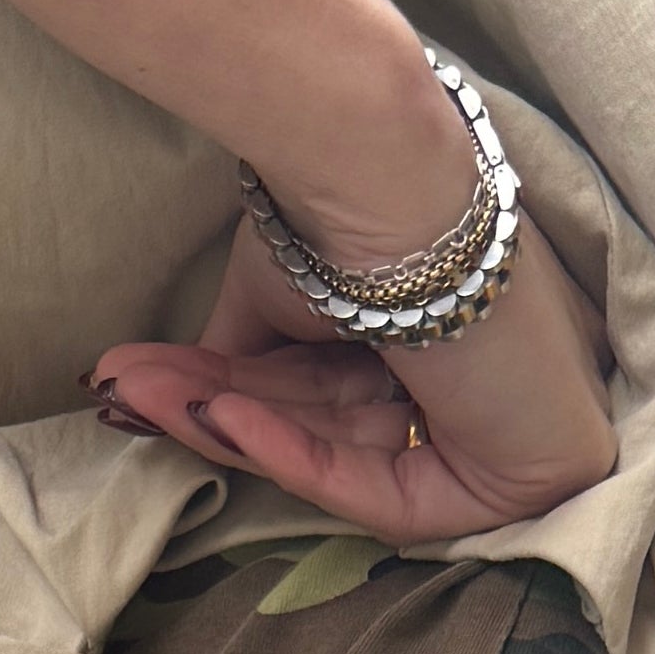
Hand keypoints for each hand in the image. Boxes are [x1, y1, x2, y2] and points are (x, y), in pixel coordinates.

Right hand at [92, 196, 615, 547]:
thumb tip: (160, 393)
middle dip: (221, 410)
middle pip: (335, 427)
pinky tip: (214, 416)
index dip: (236, 392)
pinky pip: (391, 495)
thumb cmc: (348, 197)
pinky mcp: (534, 472)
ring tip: (136, 392)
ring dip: (235, 428)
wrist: (389, 158)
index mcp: (459, 334)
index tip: (137, 380)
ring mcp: (522, 434)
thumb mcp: (281, 290)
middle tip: (119, 392)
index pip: (336, 392)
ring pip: (349, 460)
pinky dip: (296, 458)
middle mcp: (494, 384)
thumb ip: (245, 356)